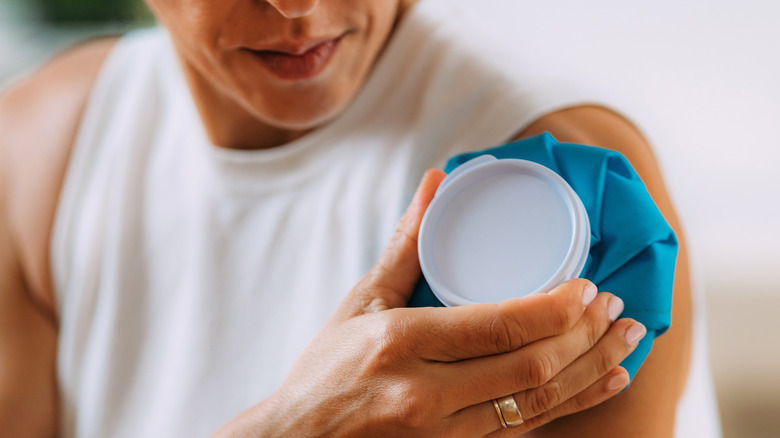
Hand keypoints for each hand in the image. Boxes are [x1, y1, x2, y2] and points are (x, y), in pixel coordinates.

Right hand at [213, 170, 645, 437]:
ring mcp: (443, 432)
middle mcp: (425, 394)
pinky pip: (527, 429)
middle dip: (585, 335)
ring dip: (591, 369)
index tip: (589, 286)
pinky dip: (573, 404)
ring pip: (537, 401)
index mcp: (401, 344)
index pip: (497, 326)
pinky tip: (604, 383)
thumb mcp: (361, 303)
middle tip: (617, 307)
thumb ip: (406, 246)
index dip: (554, 308)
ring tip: (627, 340)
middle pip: (529, 366)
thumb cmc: (325, 372)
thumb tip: (434, 183)